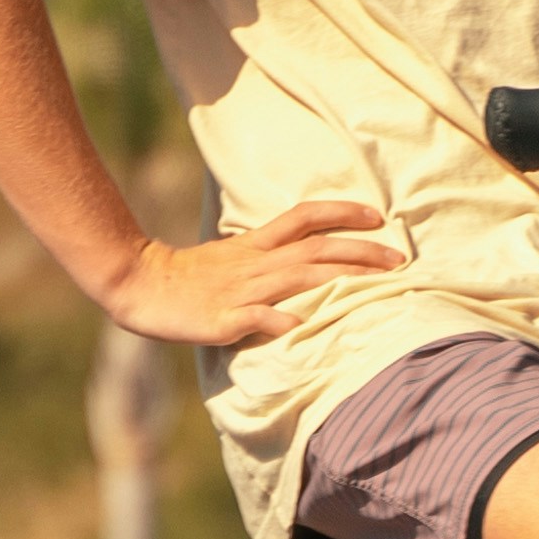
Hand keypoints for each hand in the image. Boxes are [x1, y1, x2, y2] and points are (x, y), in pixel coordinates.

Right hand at [105, 197, 403, 345]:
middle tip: (399, 258)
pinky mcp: (223, 319)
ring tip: (375, 284)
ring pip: (297, 278)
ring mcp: (240, 290)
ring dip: (339, 280)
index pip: (304, 217)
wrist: (138, 284)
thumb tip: (304, 262)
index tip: (379, 216)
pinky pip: (255, 318)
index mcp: (255, 245)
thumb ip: (266, 258)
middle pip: (315, 249)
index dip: (342, 213)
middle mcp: (255, 263)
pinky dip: (279, 320)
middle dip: (360, 252)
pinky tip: (302, 326)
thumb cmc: (187, 277)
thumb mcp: (231, 258)